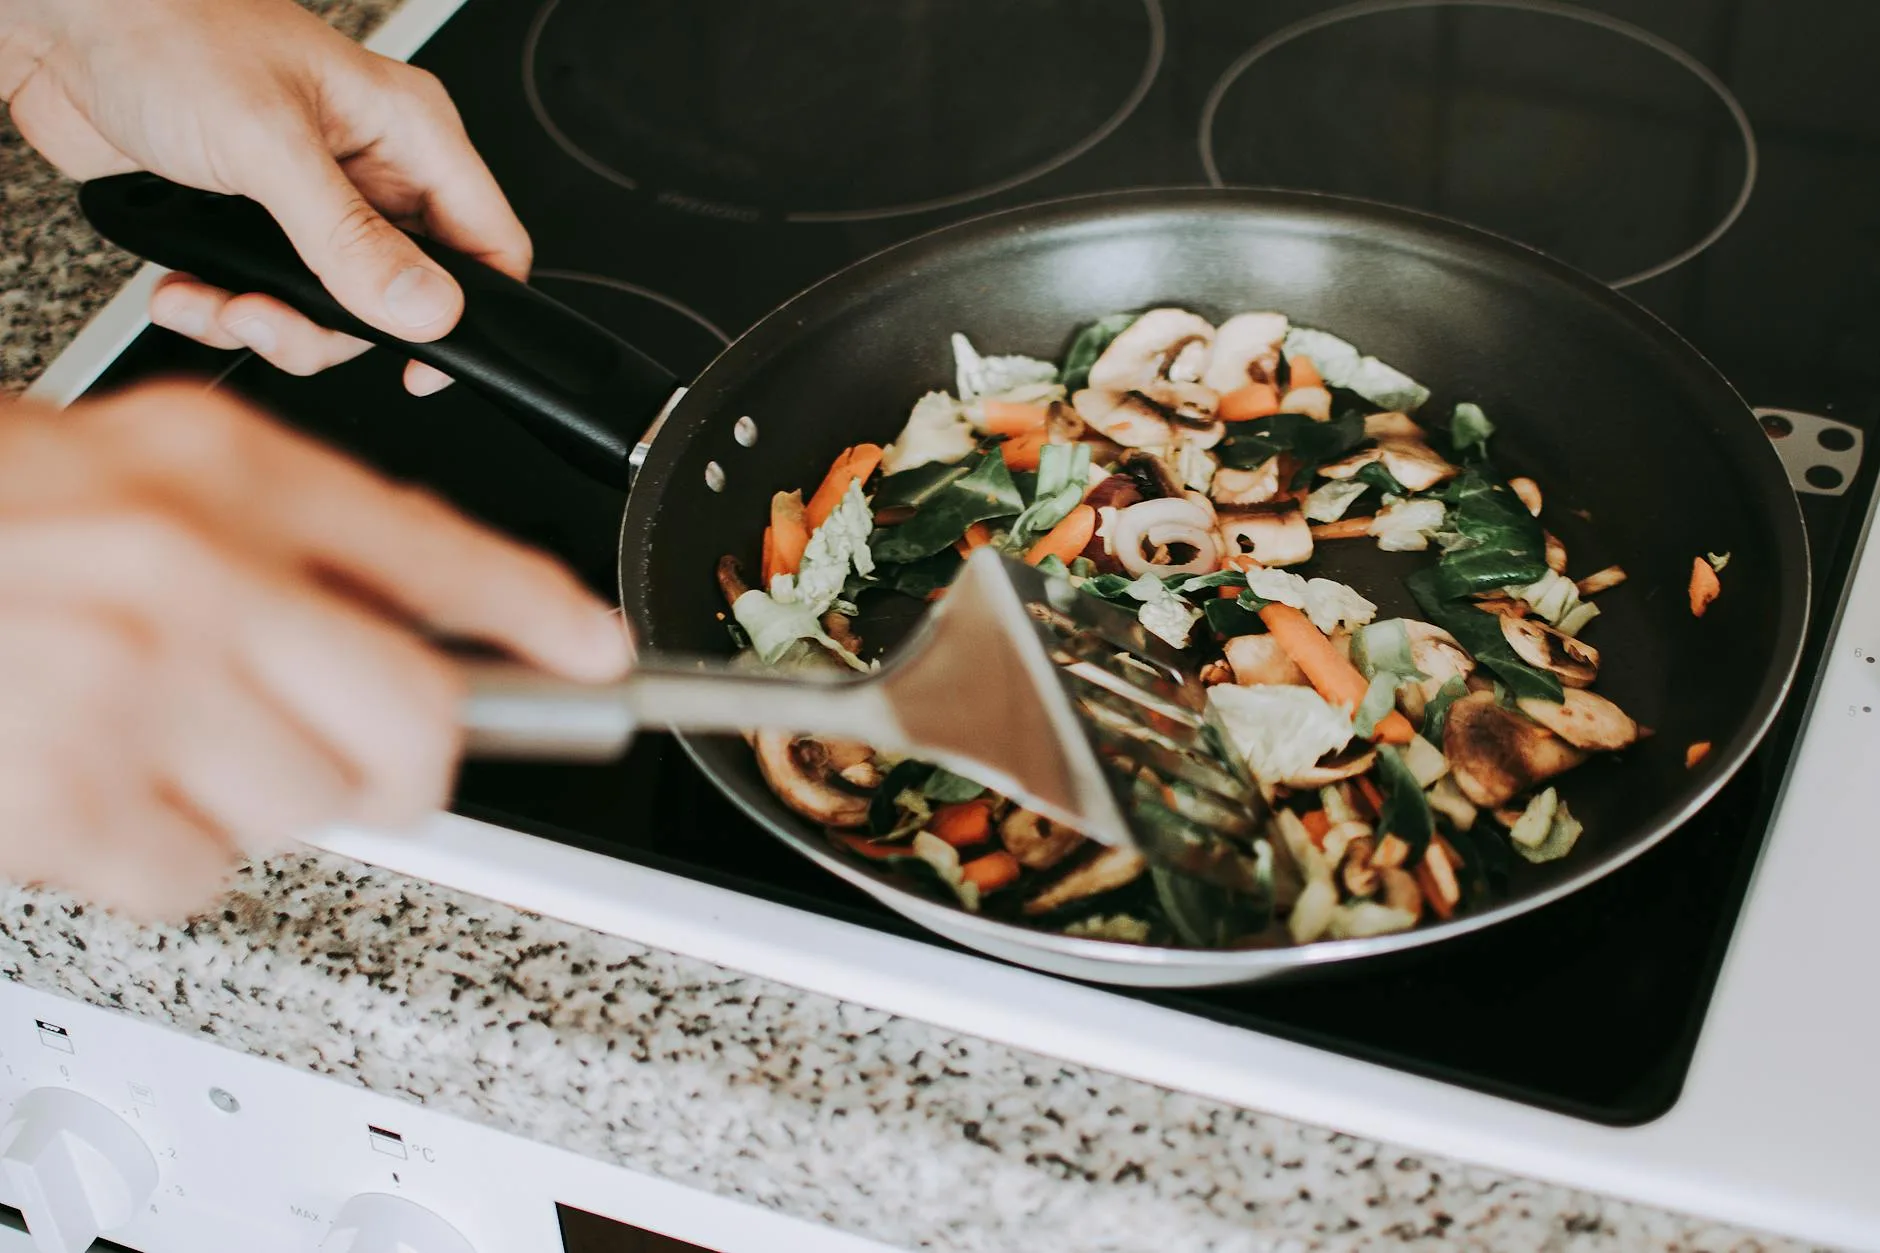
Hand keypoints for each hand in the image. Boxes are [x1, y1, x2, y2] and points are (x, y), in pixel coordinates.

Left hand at [0, 0, 525, 392]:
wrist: (56, 21)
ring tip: (217, 304)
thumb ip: (350, 238)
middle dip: (330, 328)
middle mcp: (368, 169)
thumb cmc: (163, 28)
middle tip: (274, 322)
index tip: (423, 364)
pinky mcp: (250, 224)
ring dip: (264, 326)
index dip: (469, 314)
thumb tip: (426, 310)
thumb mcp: (270, 144)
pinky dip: (219, 311)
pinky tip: (184, 289)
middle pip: (399, 299)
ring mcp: (309, 200)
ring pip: (328, 311)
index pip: (487, 242)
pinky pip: (262, 299)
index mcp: (409, 132)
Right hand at [0, 383, 628, 918]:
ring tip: (172, 742)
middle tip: (365, 760)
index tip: (602, 656)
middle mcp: (190, 569)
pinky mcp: (68, 793)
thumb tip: (434, 638)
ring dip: (265, 803)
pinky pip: (203, 877)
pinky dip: (168, 856)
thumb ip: (297, 540)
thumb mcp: (155, 474)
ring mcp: (129, 685)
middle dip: (412, 763)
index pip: (436, 548)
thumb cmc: (0, 522)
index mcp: (222, 471)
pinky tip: (105, 784)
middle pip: (415, 719)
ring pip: (315, 809)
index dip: (539, 610)